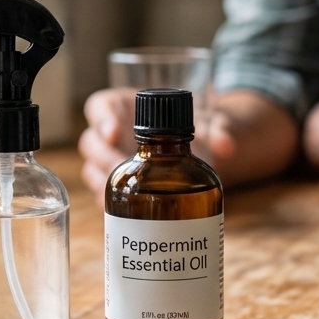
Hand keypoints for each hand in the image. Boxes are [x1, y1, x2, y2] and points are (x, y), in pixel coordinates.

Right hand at [78, 88, 239, 198]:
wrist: (197, 151)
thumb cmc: (191, 126)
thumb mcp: (208, 123)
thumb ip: (219, 130)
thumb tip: (227, 146)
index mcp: (123, 106)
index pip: (100, 106)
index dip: (102, 117)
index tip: (115, 132)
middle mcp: (111, 133)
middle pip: (91, 142)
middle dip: (101, 157)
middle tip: (121, 169)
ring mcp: (111, 159)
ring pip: (91, 169)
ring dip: (101, 183)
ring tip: (121, 195)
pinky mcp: (119, 184)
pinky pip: (104, 192)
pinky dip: (110, 201)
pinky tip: (124, 212)